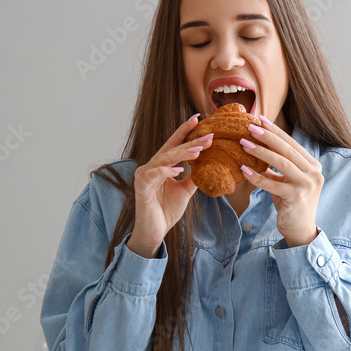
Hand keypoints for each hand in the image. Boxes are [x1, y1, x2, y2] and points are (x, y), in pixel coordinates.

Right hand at [127, 114, 213, 257]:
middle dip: (189, 141)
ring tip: (198, 150)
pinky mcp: (142, 189)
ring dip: (180, 154)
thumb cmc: (165, 210)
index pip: (174, 145)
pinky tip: (178, 170)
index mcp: (162, 166)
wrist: (154, 232)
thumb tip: (209, 165)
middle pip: (171, 149)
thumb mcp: (185, 191)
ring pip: (163, 159)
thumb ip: (194, 177)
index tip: (199, 118)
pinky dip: (165, 171)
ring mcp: (145, 177)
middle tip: (207, 134)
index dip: (185, 131)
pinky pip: (153, 176)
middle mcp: (151, 167)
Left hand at [239, 115, 322, 247]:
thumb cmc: (291, 203)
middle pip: (287, 150)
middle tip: (250, 127)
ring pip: (282, 163)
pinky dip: (257, 176)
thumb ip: (277, 167)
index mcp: (313, 166)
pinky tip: (244, 169)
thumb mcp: (285, 181)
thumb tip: (258, 147)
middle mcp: (314, 173)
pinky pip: (273, 183)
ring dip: (261, 151)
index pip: (292, 144)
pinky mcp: (296, 197)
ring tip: (244, 143)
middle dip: (268, 136)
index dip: (276, 131)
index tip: (261, 120)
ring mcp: (307, 185)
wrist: (301, 230)